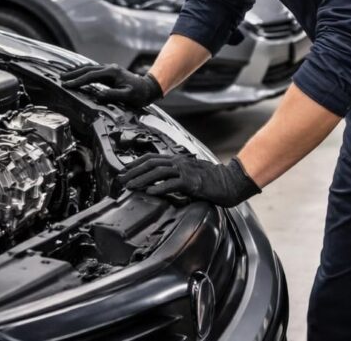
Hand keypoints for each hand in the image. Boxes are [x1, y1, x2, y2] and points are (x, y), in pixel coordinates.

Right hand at [60, 64, 162, 107]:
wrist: (147, 88)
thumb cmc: (139, 94)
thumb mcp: (127, 96)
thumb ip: (113, 95)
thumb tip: (98, 95)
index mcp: (112, 73)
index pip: (90, 76)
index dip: (78, 81)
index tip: (67, 85)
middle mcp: (109, 68)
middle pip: (87, 69)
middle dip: (73, 74)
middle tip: (60, 78)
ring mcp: (109, 69)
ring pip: (89, 68)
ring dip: (77, 71)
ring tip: (65, 75)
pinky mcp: (109, 72)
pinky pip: (93, 70)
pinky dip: (84, 71)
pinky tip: (78, 73)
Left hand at [119, 154, 260, 206]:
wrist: (230, 182)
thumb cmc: (212, 179)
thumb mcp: (190, 173)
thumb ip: (176, 175)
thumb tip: (161, 181)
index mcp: (178, 160)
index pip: (152, 158)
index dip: (136, 163)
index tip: (124, 170)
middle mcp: (179, 163)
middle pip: (151, 164)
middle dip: (134, 171)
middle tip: (121, 179)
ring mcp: (185, 171)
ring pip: (158, 172)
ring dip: (142, 179)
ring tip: (130, 186)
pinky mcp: (191, 182)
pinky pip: (172, 184)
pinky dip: (159, 187)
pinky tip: (150, 192)